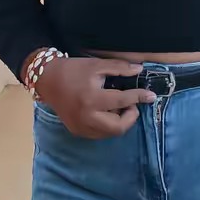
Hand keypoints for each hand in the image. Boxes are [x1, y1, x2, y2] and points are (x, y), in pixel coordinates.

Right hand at [35, 57, 156, 139]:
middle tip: (132, 104)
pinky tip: (107, 112)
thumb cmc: (73, 70)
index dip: (139, 97)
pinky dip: (108, 125)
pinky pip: (99, 133)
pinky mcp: (77, 131)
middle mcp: (87, 117)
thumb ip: (119, 68)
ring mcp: (81, 127)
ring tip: (118, 106)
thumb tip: (139, 70)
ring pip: (109, 133)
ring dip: (120, 121)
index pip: (122, 100)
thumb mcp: (97, 65)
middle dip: (130, 117)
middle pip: (118, 127)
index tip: (151, 96)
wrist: (48, 80)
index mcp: (92, 98)